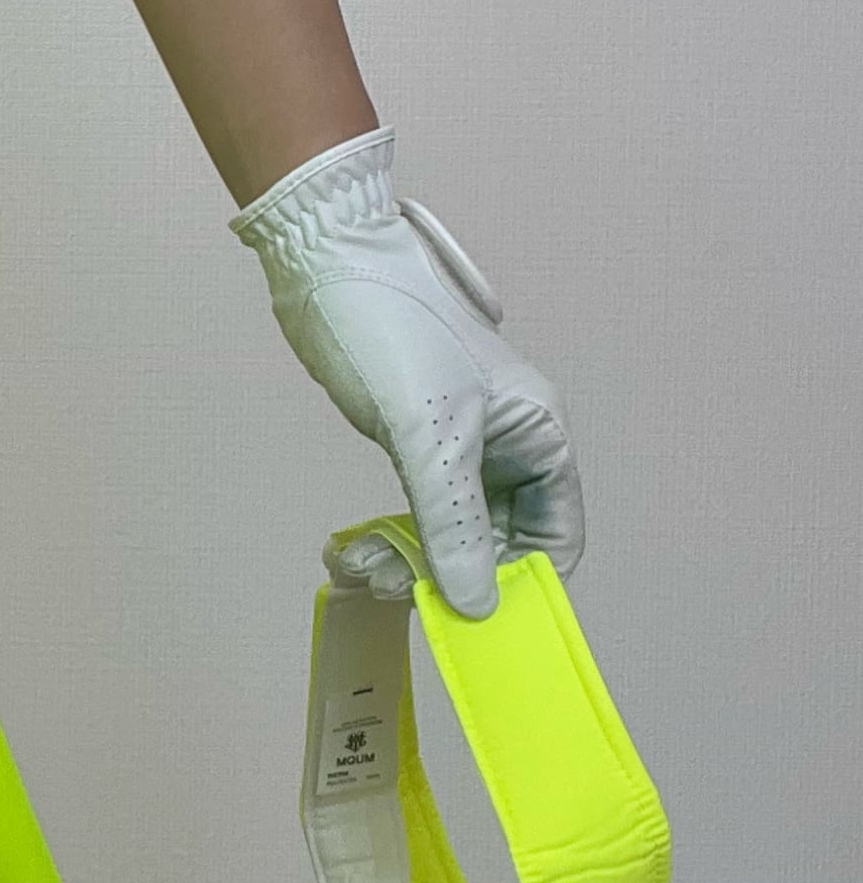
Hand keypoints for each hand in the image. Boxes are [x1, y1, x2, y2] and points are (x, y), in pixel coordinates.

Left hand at [229, 126, 583, 619]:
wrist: (328, 261)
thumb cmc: (392, 331)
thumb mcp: (428, 437)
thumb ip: (454, 524)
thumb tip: (478, 604)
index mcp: (537, 436)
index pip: (554, 538)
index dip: (520, 584)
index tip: (471, 620)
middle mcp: (508, 443)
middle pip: (498, 542)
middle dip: (449, 574)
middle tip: (390, 588)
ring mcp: (459, 441)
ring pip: (450, 528)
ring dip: (410, 557)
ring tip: (359, 566)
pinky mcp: (414, 439)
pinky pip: (415, 506)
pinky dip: (390, 533)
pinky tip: (351, 549)